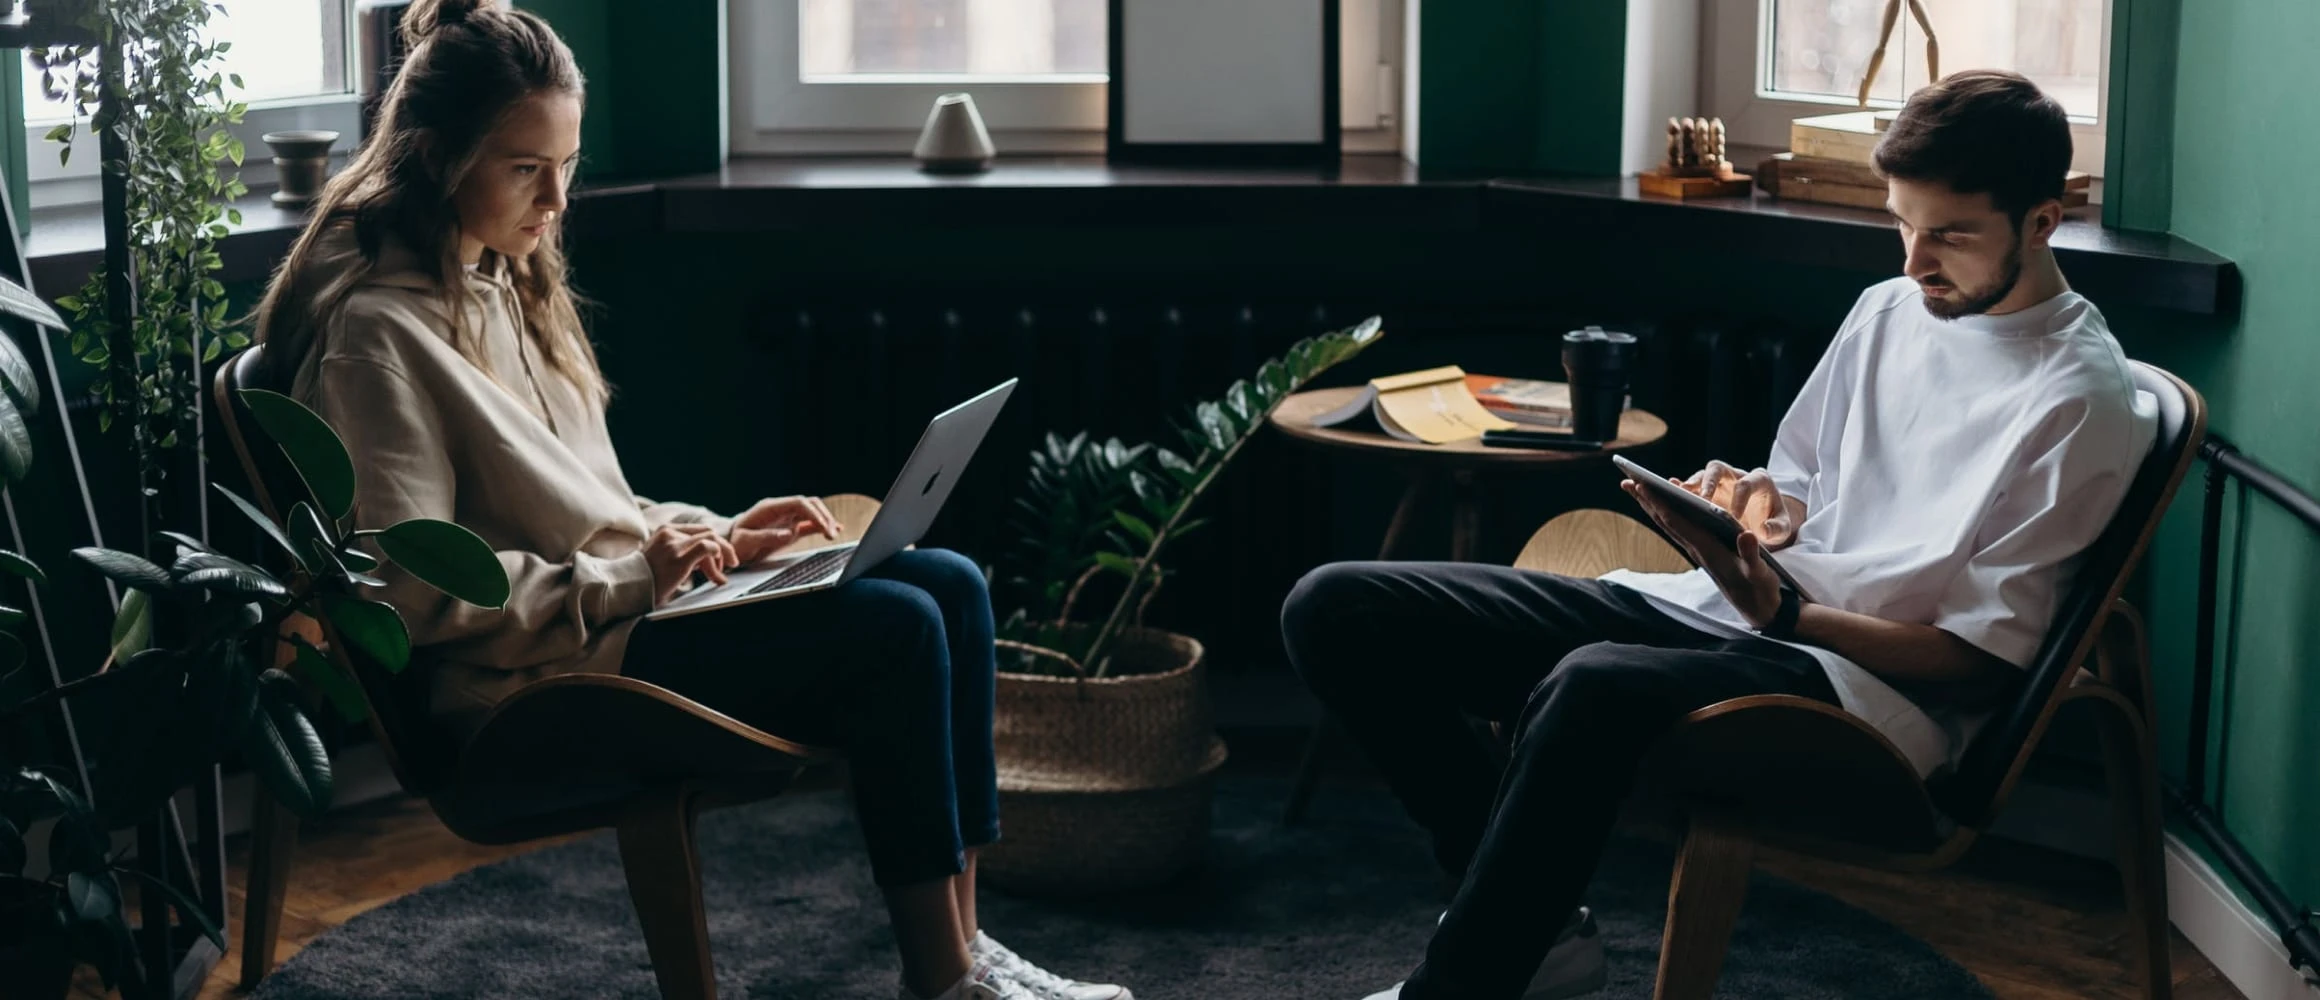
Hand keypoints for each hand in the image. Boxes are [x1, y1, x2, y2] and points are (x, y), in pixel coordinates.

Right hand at [645, 523, 739, 605]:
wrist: (625, 586)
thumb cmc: (643, 578)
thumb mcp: (661, 559)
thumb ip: (681, 554)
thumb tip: (706, 562)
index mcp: (666, 531)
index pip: (699, 530)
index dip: (714, 543)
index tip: (720, 558)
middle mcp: (671, 533)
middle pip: (708, 532)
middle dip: (723, 549)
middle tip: (731, 564)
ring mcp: (675, 544)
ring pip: (711, 540)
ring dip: (722, 558)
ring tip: (721, 576)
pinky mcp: (679, 557)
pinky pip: (708, 548)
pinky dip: (718, 560)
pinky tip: (718, 575)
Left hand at [728, 495, 843, 564]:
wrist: (729, 542)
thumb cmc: (734, 541)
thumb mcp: (745, 541)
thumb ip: (766, 537)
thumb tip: (790, 533)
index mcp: (770, 507)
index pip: (798, 503)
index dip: (813, 513)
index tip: (823, 526)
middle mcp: (781, 509)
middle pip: (809, 504)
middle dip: (823, 517)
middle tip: (831, 534)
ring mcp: (787, 517)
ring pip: (813, 512)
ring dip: (825, 521)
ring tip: (833, 535)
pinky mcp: (790, 527)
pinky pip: (809, 524)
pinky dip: (822, 526)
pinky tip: (834, 530)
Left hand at [1621, 477, 1786, 627]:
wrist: (1757, 607)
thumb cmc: (1758, 587)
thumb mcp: (1760, 571)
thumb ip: (1752, 554)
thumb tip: (1746, 534)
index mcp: (1708, 549)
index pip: (1677, 523)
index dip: (1660, 504)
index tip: (1643, 486)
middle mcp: (1697, 549)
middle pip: (1665, 521)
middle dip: (1647, 501)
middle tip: (1626, 482)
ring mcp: (1697, 550)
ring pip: (1669, 525)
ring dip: (1651, 507)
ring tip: (1635, 489)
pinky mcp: (1702, 552)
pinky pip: (1678, 529)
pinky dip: (1666, 514)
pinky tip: (1660, 506)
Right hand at [1680, 460, 1796, 548]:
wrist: (1765, 522)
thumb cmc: (1773, 524)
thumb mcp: (1782, 530)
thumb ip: (1776, 529)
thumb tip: (1763, 530)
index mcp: (1759, 481)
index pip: (1745, 485)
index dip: (1738, 500)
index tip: (1733, 518)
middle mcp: (1737, 476)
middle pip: (1719, 469)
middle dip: (1708, 482)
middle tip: (1702, 499)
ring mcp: (1720, 483)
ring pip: (1702, 475)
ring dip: (1691, 485)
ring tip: (1680, 494)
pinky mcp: (1707, 491)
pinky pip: (1692, 486)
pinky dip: (1681, 489)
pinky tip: (1669, 494)